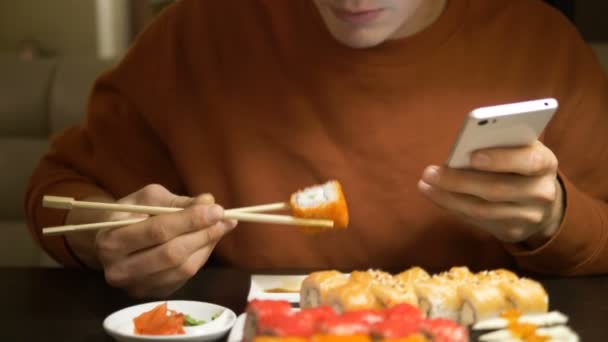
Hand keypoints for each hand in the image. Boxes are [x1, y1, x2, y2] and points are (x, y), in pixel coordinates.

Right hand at [87, 185, 235, 297]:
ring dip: (206, 247)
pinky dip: (200, 258)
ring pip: (181, 269)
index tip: (216, 209)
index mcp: (111, 240)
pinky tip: (208, 242)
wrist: (111, 242)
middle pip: (171, 254)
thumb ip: (177, 201)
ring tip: (221, 228)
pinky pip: (183, 277)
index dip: (190, 220)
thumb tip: (208, 202)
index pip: (158, 230)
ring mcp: (135, 286)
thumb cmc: (130, 214)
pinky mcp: (150, 294)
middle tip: (225, 219)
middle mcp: (119, 269)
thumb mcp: (148, 198)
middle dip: (203, 234)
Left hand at [418, 141, 564, 244]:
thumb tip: (461, 151)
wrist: (541, 200)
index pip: (528, 161)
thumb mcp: (518, 148)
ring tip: (425, 184)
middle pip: (496, 190)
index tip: (472, 156)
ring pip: (482, 209)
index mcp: (545, 163)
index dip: (501, 159)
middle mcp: (541, 192)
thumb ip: (499, 145)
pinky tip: (435, 196)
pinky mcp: (512, 231)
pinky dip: (453, 207)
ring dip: (448, 197)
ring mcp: (528, 216)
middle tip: (429, 172)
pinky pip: (477, 221)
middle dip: (458, 181)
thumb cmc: (519, 163)